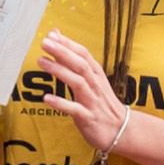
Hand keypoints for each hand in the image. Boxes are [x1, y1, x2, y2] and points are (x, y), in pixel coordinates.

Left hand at [31, 31, 141, 156]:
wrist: (122, 129)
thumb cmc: (102, 103)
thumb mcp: (92, 80)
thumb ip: (74, 61)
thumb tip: (58, 39)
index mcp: (96, 75)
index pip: (83, 54)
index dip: (68, 44)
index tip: (52, 35)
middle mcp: (95, 85)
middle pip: (80, 65)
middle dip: (62, 52)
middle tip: (45, 43)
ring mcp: (92, 101)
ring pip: (78, 83)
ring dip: (60, 71)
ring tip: (41, 62)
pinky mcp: (89, 118)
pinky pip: (75, 109)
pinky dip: (61, 103)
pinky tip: (47, 98)